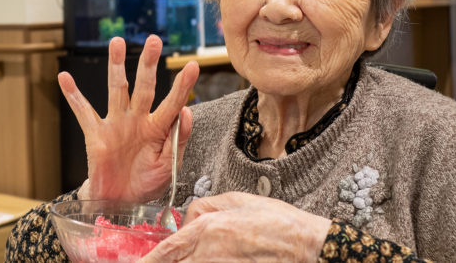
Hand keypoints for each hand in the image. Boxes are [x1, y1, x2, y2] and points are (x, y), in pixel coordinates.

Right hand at [58, 35, 198, 202]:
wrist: (120, 204)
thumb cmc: (146, 183)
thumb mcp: (169, 166)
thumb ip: (179, 139)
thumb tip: (186, 110)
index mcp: (158, 128)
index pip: (172, 102)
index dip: (182, 85)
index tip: (193, 66)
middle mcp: (137, 120)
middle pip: (144, 86)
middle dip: (148, 64)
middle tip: (153, 41)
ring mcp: (116, 124)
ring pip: (116, 89)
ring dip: (116, 65)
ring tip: (117, 42)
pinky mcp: (96, 134)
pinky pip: (83, 111)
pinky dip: (73, 95)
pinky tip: (65, 77)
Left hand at [141, 192, 330, 261]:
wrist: (307, 247)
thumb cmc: (278, 223)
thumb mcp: (237, 200)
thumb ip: (205, 207)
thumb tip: (186, 219)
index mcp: (207, 230)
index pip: (165, 251)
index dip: (148, 261)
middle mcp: (208, 255)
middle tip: (167, 257)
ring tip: (205, 255)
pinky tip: (222, 260)